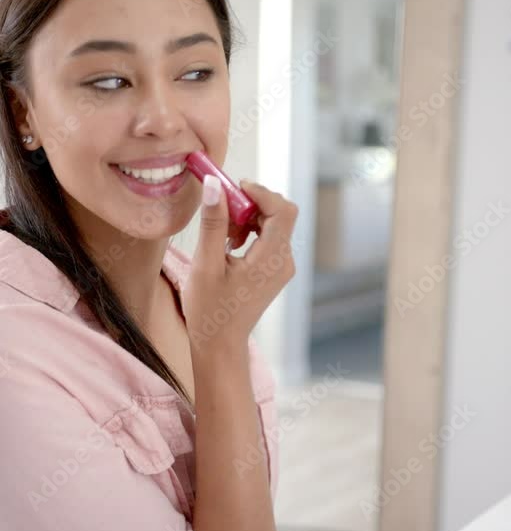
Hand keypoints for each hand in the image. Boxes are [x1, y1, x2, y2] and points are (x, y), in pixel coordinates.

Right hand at [182, 177, 298, 353]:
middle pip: (280, 214)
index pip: (282, 210)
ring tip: (223, 235)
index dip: (260, 192)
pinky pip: (269, 238)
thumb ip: (213, 223)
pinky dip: (251, 232)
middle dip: (252, 204)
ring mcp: (282, 267)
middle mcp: (284, 262)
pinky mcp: (275, 270)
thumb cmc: (209, 310)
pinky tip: (230, 245)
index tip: (232, 189)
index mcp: (271, 260)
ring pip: (274, 225)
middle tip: (223, 211)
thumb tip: (215, 186)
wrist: (220, 344)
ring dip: (249, 219)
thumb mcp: (205, 264)